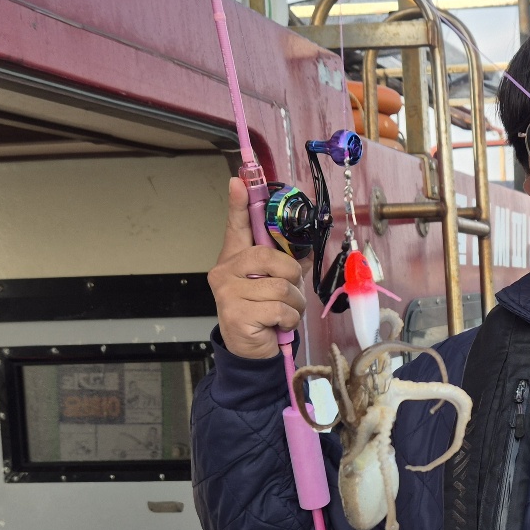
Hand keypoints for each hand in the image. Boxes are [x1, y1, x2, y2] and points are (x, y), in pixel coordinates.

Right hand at [207, 177, 313, 358]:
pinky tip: (278, 325)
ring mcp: (227, 293)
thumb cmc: (265, 312)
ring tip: (284, 312)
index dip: (239, 202)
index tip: (239, 180)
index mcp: (235, 258)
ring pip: (281, 287)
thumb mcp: (276, 283)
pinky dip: (289, 319)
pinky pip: (280, 309)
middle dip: (292, 277)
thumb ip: (286, 263)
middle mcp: (225, 272)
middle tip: (289, 293)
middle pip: (271, 258)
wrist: (251, 350)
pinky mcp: (237, 315)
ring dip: (294, 303)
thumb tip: (305, 248)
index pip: (236, 225)